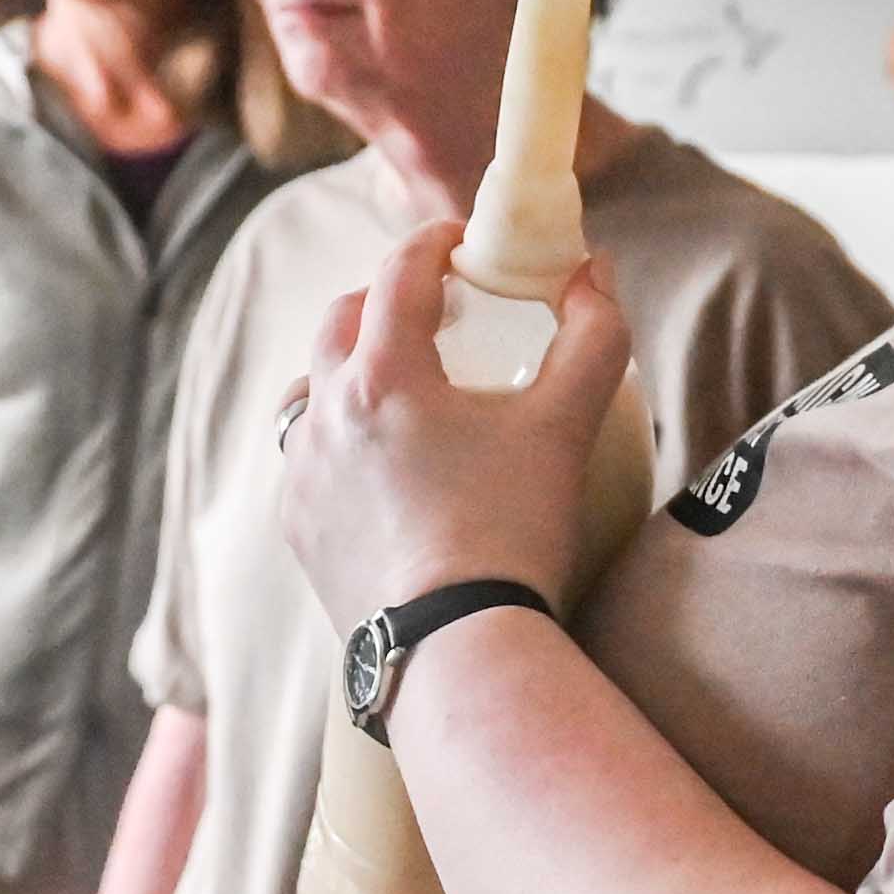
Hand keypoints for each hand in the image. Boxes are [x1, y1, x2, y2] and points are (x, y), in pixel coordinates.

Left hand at [274, 219, 632, 631]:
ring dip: (349, 369)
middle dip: (387, 299)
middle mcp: (324, 415)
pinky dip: (338, 442)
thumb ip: (593, 335)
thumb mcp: (567, 426)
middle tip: (439, 311)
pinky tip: (381, 466)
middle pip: (342, 320)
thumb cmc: (514, 532)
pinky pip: (306, 460)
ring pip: (310, 390)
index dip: (436, 244)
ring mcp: (301, 474)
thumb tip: (595, 271)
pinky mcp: (298, 527)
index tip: (466, 246)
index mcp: (383, 375)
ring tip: (400, 389)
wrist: (458, 650)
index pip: (400, 272)